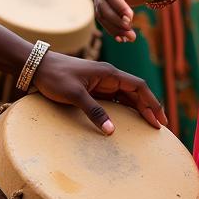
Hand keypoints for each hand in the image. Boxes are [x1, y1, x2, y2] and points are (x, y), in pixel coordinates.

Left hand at [32, 50, 166, 131]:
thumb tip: (112, 131)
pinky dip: (125, 109)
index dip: (152, 103)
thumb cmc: (56, 77)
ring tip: (149, 125)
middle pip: (136, 92)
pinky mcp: (93, 89)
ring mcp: (101, 83)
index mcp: (109, 73)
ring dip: (139, 109)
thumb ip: (94, 111)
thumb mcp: (74, 94)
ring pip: (126, 96)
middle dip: (149, 108)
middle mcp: (109, 77)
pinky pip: (115, 100)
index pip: (138, 86)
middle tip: (159, 127)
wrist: (38, 67)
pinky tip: (129, 121)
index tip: (160, 119)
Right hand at [93, 0, 171, 42]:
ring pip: (100, 12)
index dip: (118, 7)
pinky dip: (112, 28)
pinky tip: (123, 38)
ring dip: (113, 28)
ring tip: (130, 38)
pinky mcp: (103, 0)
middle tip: (132, 35)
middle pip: (102, 4)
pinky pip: (103, 16)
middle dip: (116, 21)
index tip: (131, 20)